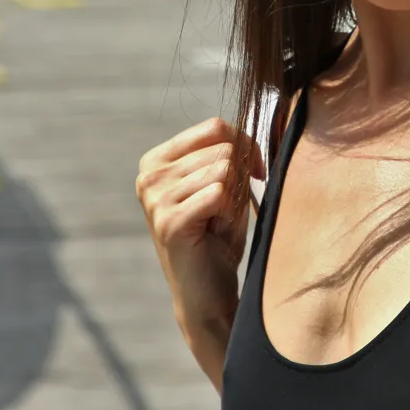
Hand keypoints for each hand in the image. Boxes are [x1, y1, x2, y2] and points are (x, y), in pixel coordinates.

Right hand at [137, 118, 266, 327]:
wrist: (208, 294)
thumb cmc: (218, 236)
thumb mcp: (224, 184)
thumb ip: (232, 151)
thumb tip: (260, 116)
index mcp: (158, 159)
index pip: (215, 126)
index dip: (246, 146)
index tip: (255, 172)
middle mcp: (149, 174)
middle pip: (223, 148)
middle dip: (240, 179)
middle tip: (225, 212)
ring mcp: (155, 198)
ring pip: (224, 169)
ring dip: (233, 199)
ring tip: (217, 223)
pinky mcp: (170, 221)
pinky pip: (219, 193)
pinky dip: (229, 213)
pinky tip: (215, 233)